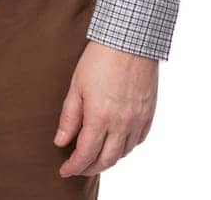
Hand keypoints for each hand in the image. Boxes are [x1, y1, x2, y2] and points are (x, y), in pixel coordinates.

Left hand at [54, 40, 158, 177]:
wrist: (131, 39)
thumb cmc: (100, 58)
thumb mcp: (76, 86)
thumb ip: (69, 118)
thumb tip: (61, 142)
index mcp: (100, 117)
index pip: (85, 154)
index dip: (74, 167)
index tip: (65, 171)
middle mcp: (122, 123)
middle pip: (106, 160)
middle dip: (90, 168)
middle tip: (78, 167)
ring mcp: (138, 119)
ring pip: (123, 153)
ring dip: (108, 159)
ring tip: (95, 155)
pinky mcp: (149, 112)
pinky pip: (138, 140)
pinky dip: (126, 147)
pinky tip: (117, 142)